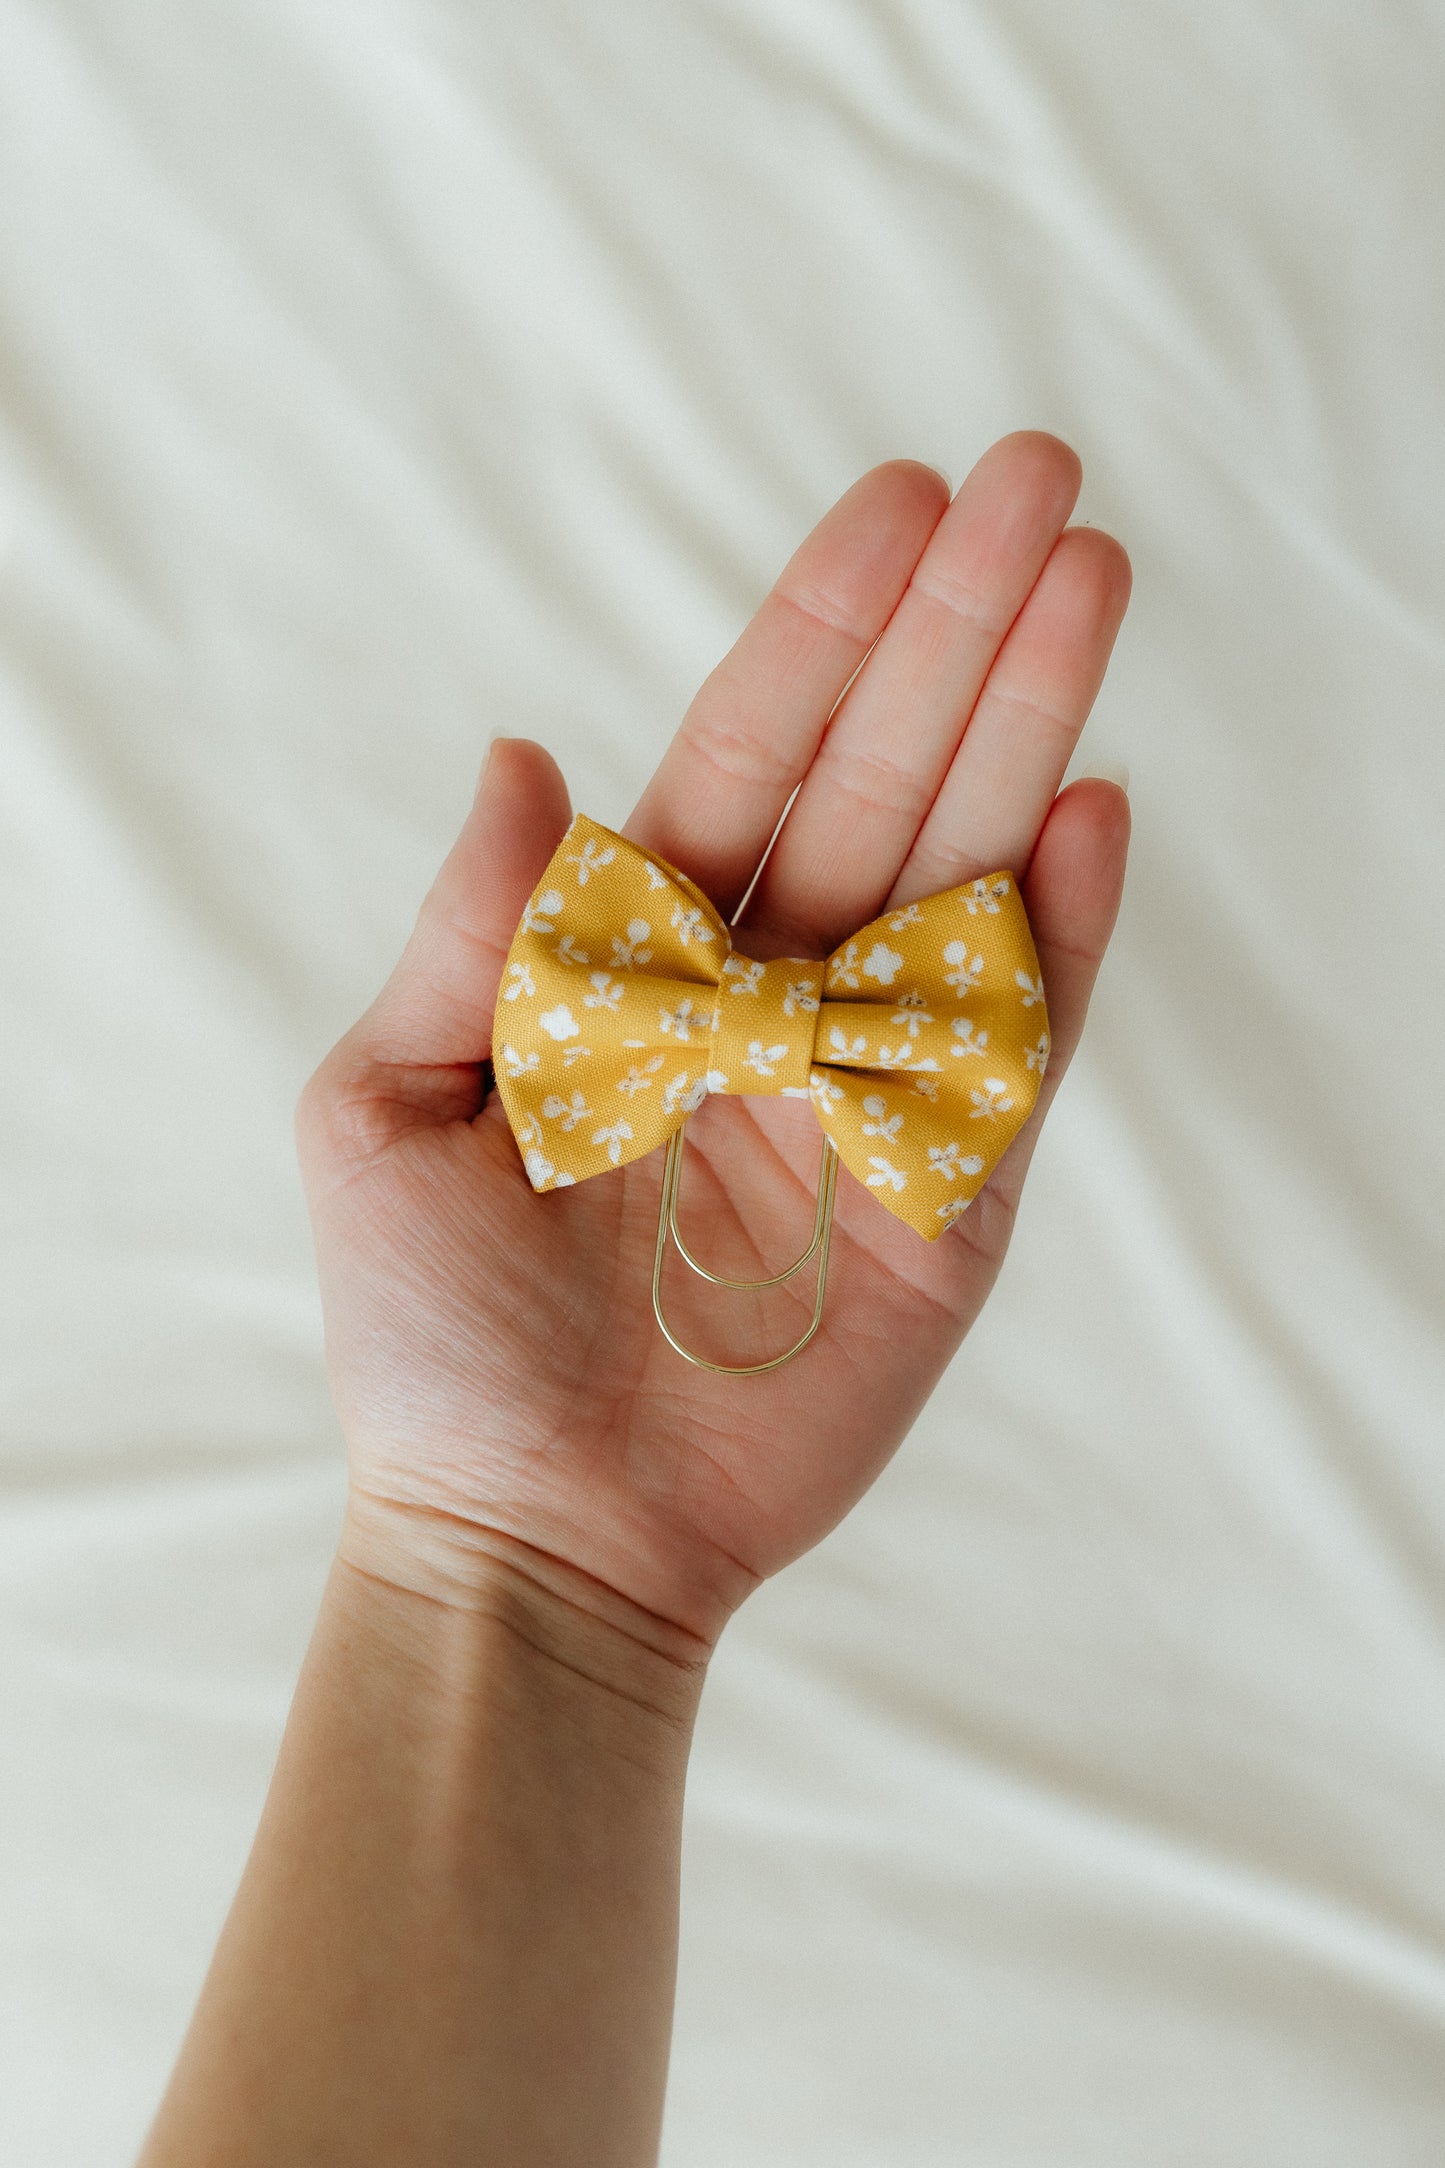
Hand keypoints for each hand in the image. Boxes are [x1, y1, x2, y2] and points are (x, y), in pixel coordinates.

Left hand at [297, 434, 1130, 1648]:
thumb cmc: (436, 1336)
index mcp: (641, 961)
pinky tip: (1093, 806)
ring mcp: (866, 1090)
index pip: (746, 759)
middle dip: (957, 633)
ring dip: (1029, 728)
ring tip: (1089, 579)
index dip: (819, 632)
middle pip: (880, 782)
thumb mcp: (389, 1102)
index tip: (893, 501)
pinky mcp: (946, 1202)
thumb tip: (525, 751)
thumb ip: (471, 928)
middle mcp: (767, 1000)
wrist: (532, 1537)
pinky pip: (1015, 1047)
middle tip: (1035, 476)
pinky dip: (1060, 932)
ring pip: (963, 876)